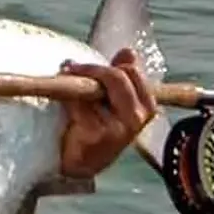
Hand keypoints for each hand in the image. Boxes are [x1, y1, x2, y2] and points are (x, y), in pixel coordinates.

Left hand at [57, 48, 158, 178]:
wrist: (81, 162)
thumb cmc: (96, 126)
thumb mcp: (112, 100)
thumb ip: (121, 76)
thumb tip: (129, 51)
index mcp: (147, 105)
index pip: (131, 71)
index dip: (105, 66)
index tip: (82, 66)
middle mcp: (138, 116)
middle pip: (116, 76)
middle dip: (90, 70)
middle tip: (69, 69)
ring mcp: (120, 127)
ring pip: (95, 88)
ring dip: (76, 85)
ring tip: (66, 90)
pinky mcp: (98, 134)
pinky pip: (78, 104)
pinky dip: (68, 103)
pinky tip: (66, 113)